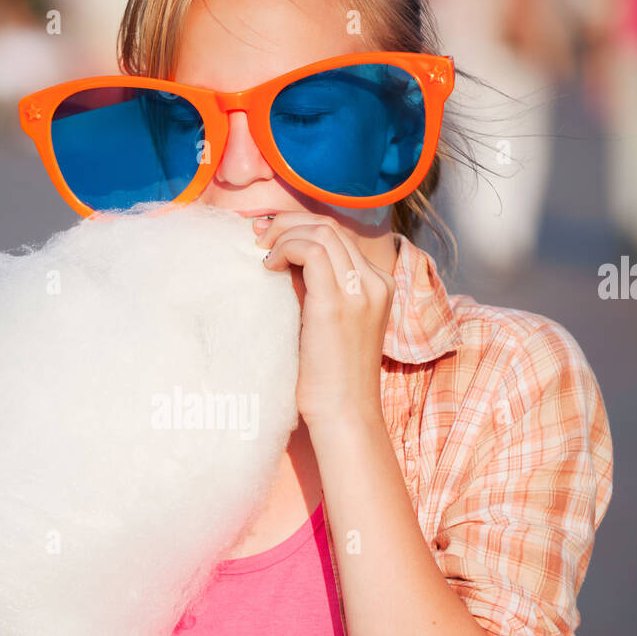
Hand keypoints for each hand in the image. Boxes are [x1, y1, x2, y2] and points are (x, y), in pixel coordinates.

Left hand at [257, 212, 395, 426]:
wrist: (344, 412)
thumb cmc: (329, 376)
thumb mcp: (327, 321)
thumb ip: (314, 288)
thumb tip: (281, 258)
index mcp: (378, 285)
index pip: (339, 236)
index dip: (301, 227)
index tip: (270, 236)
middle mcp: (376, 283)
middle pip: (330, 226)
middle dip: (289, 222)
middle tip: (258, 234)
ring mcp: (361, 291)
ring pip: (321, 231)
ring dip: (284, 233)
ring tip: (261, 252)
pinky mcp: (339, 303)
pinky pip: (311, 250)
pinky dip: (285, 248)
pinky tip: (268, 267)